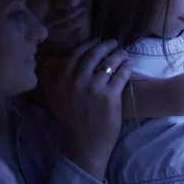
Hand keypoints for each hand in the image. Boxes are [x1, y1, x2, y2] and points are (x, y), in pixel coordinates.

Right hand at [39, 38, 131, 180]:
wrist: (84, 142)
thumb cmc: (71, 121)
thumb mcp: (55, 98)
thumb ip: (54, 79)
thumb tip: (57, 60)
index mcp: (60, 80)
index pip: (75, 54)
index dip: (88, 45)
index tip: (96, 41)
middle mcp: (75, 81)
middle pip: (93, 55)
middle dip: (105, 46)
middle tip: (113, 42)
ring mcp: (93, 87)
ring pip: (109, 63)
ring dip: (118, 55)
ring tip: (123, 53)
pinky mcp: (110, 95)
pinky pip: (121, 74)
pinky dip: (126, 67)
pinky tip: (129, 64)